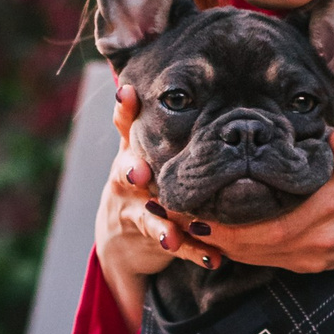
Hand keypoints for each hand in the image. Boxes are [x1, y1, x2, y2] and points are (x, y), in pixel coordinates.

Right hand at [93, 79, 221, 333]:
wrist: (120, 240)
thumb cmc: (142, 182)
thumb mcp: (141, 151)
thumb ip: (150, 123)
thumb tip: (170, 76)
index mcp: (131, 152)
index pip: (125, 127)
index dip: (124, 110)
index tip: (127, 93)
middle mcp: (126, 180)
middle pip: (125, 173)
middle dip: (132, 172)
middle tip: (139, 174)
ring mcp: (134, 212)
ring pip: (146, 217)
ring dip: (160, 224)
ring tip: (171, 235)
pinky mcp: (148, 239)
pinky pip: (172, 244)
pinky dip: (192, 251)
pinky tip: (213, 257)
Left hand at [193, 126, 333, 310]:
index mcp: (326, 211)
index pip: (263, 224)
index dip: (223, 221)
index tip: (191, 207)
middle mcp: (313, 242)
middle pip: (247, 246)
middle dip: (207, 232)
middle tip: (170, 213)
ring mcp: (309, 258)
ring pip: (251, 256)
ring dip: (216, 242)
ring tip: (182, 222)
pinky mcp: (307, 265)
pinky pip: (262, 259)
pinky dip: (235, 248)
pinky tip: (213, 232)